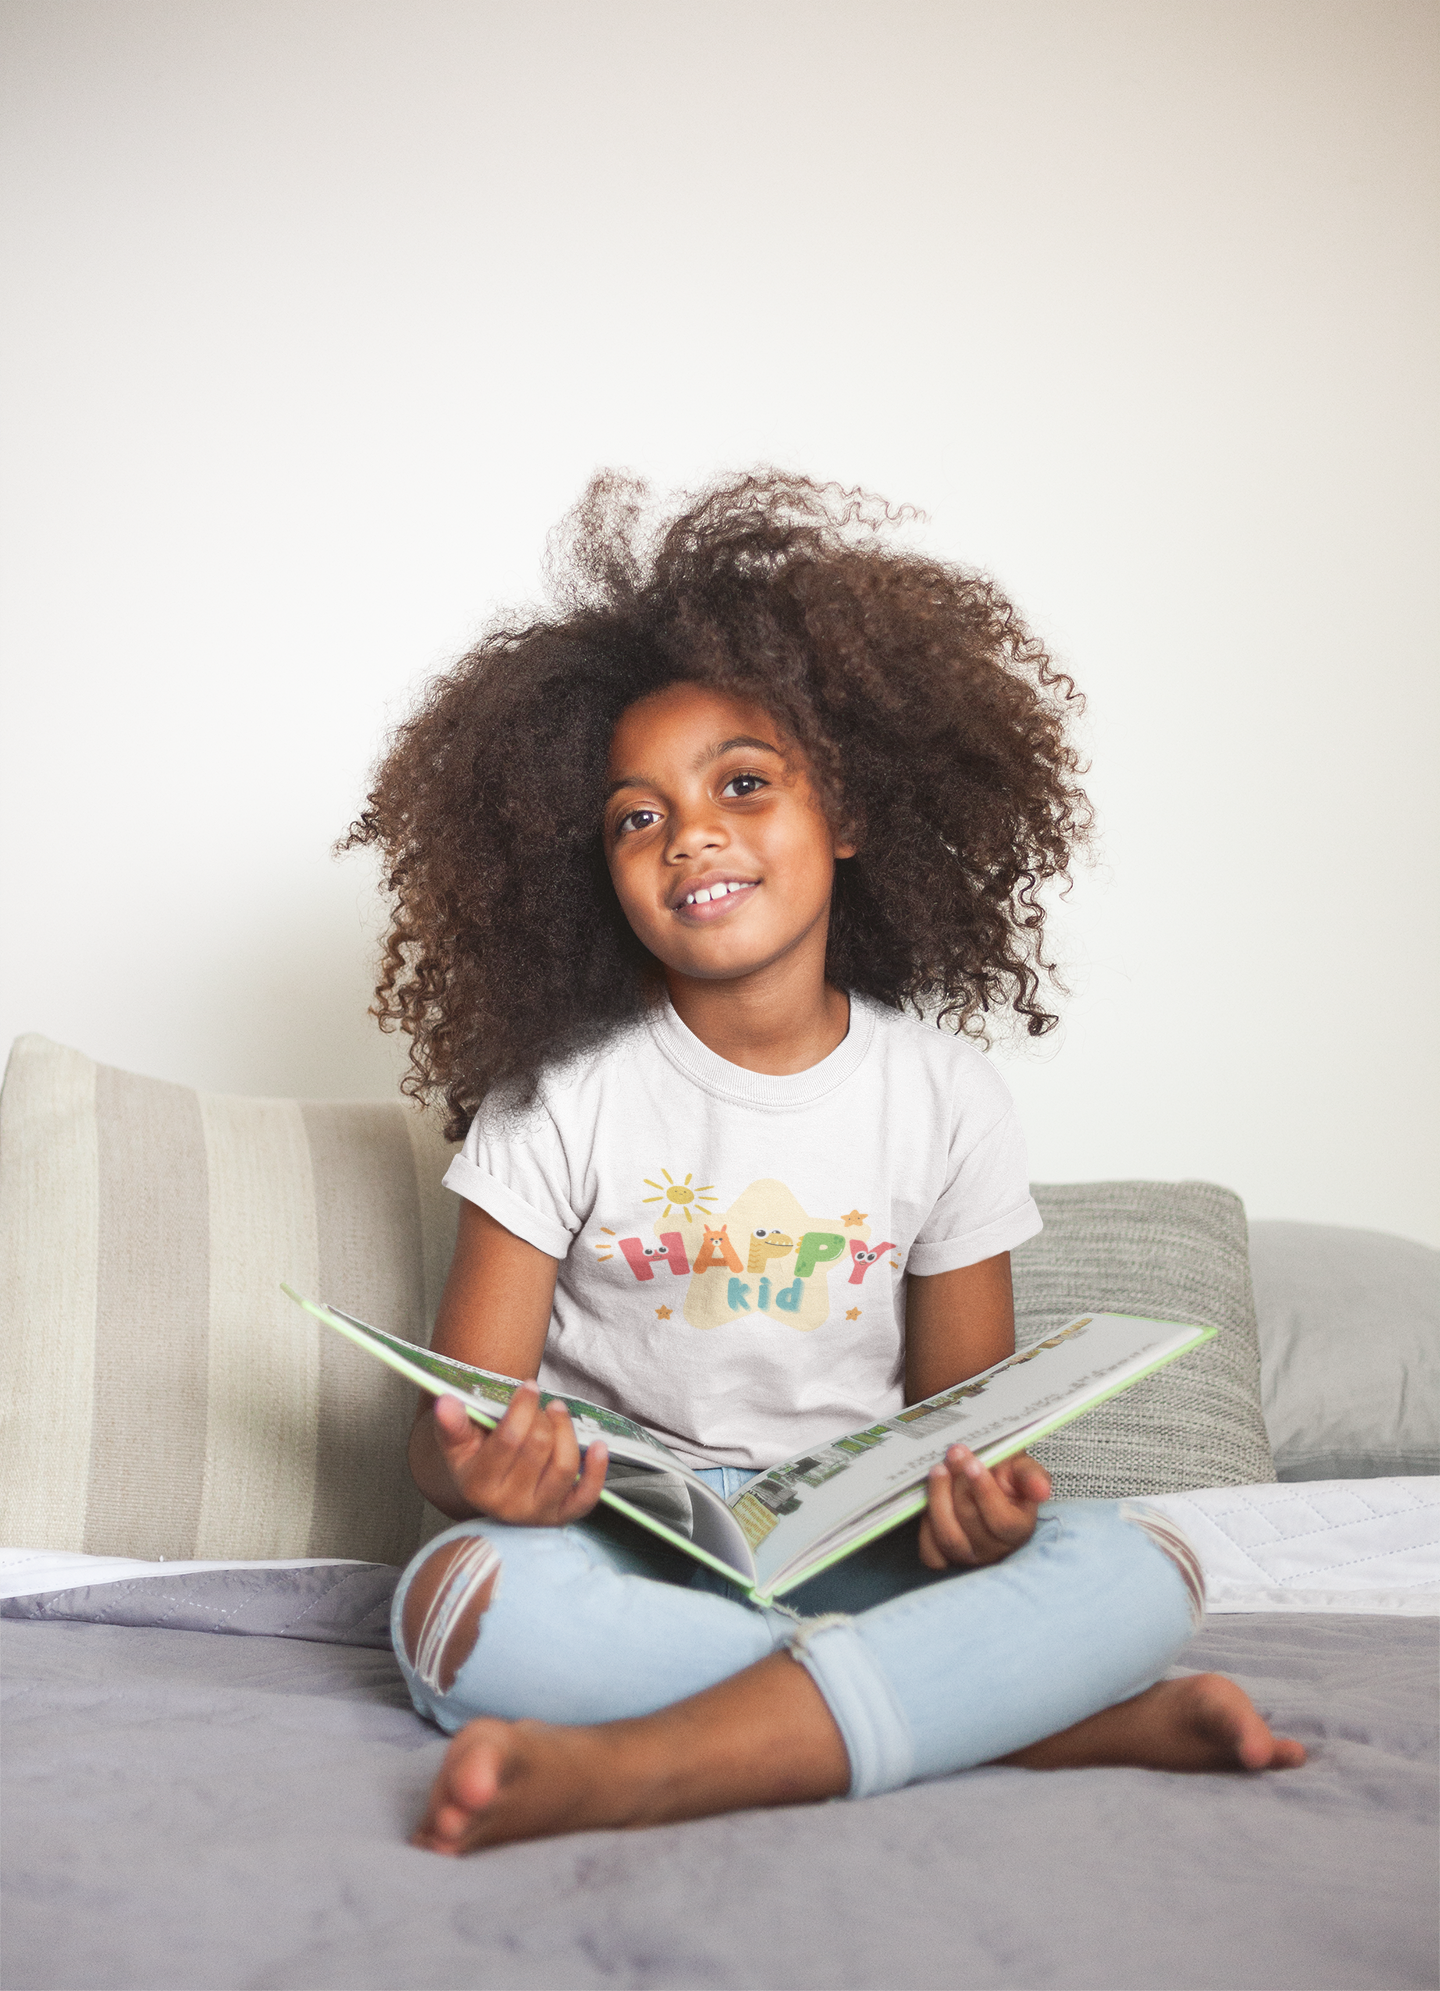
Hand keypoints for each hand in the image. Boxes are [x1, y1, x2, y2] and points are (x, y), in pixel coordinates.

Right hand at [429, 1383, 606, 1525]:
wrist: (494, 1499)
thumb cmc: (479, 1465)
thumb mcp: (459, 1447)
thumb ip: (453, 1425)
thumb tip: (446, 1401)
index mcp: (479, 1486)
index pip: (509, 1440)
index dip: (523, 1408)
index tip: (530, 1387)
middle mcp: (509, 1505)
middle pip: (538, 1447)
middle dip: (544, 1416)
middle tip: (543, 1403)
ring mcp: (538, 1513)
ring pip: (563, 1466)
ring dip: (566, 1430)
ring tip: (559, 1411)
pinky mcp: (563, 1517)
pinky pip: (587, 1496)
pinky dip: (597, 1470)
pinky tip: (599, 1446)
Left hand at [917, 1448, 1051, 1569]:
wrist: (984, 1482)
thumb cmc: (1005, 1478)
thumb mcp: (1023, 1470)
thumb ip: (1032, 1477)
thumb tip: (1042, 1491)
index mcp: (1019, 1530)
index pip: (1002, 1521)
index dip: (985, 1492)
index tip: (973, 1463)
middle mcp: (995, 1550)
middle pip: (971, 1522)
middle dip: (959, 1484)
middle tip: (953, 1454)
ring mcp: (969, 1557)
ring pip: (949, 1537)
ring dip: (940, 1499)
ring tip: (938, 1470)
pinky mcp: (944, 1559)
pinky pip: (930, 1551)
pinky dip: (926, 1524)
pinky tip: (929, 1496)